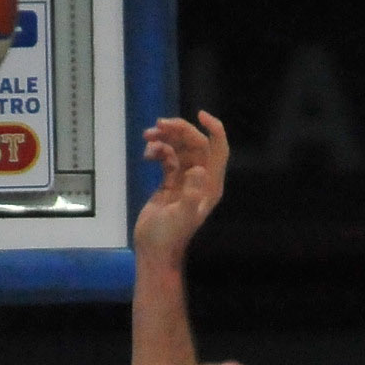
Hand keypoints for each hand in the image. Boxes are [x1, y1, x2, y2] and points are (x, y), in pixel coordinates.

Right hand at [133, 111, 228, 260]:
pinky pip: (168, 157)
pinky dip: (158, 150)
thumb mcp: (182, 215)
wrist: (153, 250)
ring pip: (180, 148)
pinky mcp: (170, 182)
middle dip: (179, 130)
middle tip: (158, 125)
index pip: (218, 150)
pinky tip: (147, 154)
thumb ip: (191, 193)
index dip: (214, 130)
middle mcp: (201, 180)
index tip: (200, 114)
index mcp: (210, 185)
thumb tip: (198, 170)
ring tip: (147, 136)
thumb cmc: (169, 236)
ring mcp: (185, 180)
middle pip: (195, 144)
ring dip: (165, 138)